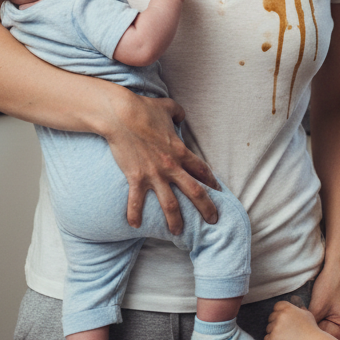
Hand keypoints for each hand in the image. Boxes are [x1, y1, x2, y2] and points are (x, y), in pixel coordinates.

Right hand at [104, 90, 218, 232]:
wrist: (120, 115)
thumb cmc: (143, 109)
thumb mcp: (167, 107)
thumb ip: (178, 113)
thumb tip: (181, 117)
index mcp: (180, 151)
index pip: (202, 170)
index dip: (212, 182)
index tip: (218, 191)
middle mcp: (171, 166)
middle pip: (195, 192)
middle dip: (206, 208)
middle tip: (213, 220)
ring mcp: (154, 174)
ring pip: (170, 204)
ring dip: (175, 220)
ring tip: (177, 232)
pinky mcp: (136, 178)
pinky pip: (136, 201)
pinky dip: (135, 214)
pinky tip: (134, 226)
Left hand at [265, 299, 319, 339]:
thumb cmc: (311, 329)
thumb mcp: (307, 314)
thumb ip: (299, 309)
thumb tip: (298, 307)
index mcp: (287, 308)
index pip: (276, 307)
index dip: (279, 313)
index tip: (283, 320)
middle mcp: (280, 315)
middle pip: (271, 318)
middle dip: (276, 324)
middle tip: (285, 331)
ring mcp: (276, 326)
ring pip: (268, 329)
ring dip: (274, 333)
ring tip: (286, 338)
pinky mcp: (273, 337)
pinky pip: (267, 339)